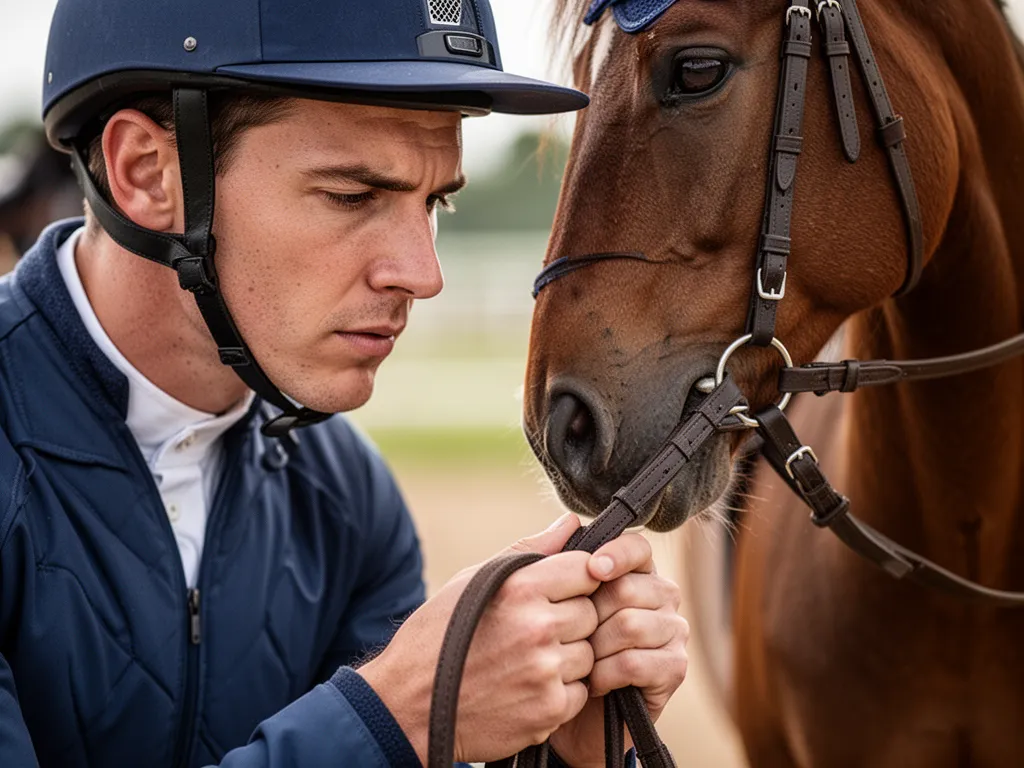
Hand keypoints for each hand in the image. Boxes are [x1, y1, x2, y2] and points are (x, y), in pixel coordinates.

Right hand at [357, 512, 600, 763]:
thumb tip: (571, 522)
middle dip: (570, 619)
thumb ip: (529, 551)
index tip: (557, 591)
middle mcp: (537, 628)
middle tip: (532, 631)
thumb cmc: (437, 637)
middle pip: (591, 612)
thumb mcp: (473, 581)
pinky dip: (559, 692)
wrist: (406, 707)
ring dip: (566, 657)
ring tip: (524, 660)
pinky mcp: (548, 711)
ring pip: (588, 653)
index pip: (585, 568)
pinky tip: (524, 687)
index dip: (574, 579)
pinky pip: (579, 692)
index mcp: (519, 588)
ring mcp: (545, 672)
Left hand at [549, 534, 688, 767]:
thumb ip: (555, 560)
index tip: (591, 569)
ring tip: (580, 662)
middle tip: (573, 637)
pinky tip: (594, 683)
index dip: (617, 554)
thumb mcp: (548, 604)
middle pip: (631, 588)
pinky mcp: (674, 668)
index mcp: (634, 573)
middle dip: (593, 615)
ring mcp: (672, 632)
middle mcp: (660, 597)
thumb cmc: (557, 653)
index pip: (638, 548)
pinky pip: (638, 660)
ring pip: (632, 624)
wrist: (567, 717)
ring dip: (596, 647)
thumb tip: (569, 519)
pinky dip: (608, 673)